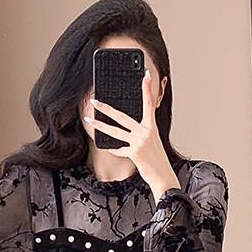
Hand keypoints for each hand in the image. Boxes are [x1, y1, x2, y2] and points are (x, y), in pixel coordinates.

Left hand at [83, 69, 180, 201]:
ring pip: (115, 131)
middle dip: (106, 108)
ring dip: (100, 125)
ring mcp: (139, 142)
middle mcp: (146, 131)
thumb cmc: (156, 158)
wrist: (163, 176)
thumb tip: (128, 126)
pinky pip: (118, 149)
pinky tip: (110, 148)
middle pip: (122, 116)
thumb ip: (142, 131)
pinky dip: (114, 149)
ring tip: (89, 119)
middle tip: (95, 101)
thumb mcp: (152, 140)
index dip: (147, 88)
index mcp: (151, 126)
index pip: (149, 103)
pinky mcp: (134, 152)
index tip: (146, 75)